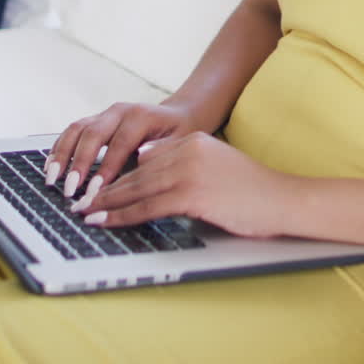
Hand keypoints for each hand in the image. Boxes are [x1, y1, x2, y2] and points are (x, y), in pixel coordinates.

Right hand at [46, 99, 196, 199]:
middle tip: (69, 190)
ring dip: (62, 154)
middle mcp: (119, 111)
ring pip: (77, 129)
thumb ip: (161, 154)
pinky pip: (72, 131)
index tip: (95, 192)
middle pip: (92, 134)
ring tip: (52, 179)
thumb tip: (139, 169)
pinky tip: (51, 166)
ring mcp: (105, 114)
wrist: (179, 114)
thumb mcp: (179, 143)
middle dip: (78, 164)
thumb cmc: (180, 133)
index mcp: (141, 116)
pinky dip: (60, 147)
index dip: (105, 168)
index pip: (119, 143)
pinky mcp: (96, 120)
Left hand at [74, 133, 297, 238]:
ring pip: (137, 188)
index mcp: (193, 142)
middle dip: (106, 189)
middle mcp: (188, 151)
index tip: (99, 187)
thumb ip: (182, 161)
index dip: (120, 175)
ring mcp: (189, 171)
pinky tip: (105, 221)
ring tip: (85, 214)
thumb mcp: (215, 165)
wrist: (282, 200)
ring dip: (106, 203)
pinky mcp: (192, 193)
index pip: (146, 161)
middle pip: (137, 173)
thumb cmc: (252, 191)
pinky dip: (122, 216)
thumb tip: (144, 160)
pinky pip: (148, 207)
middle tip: (81, 201)